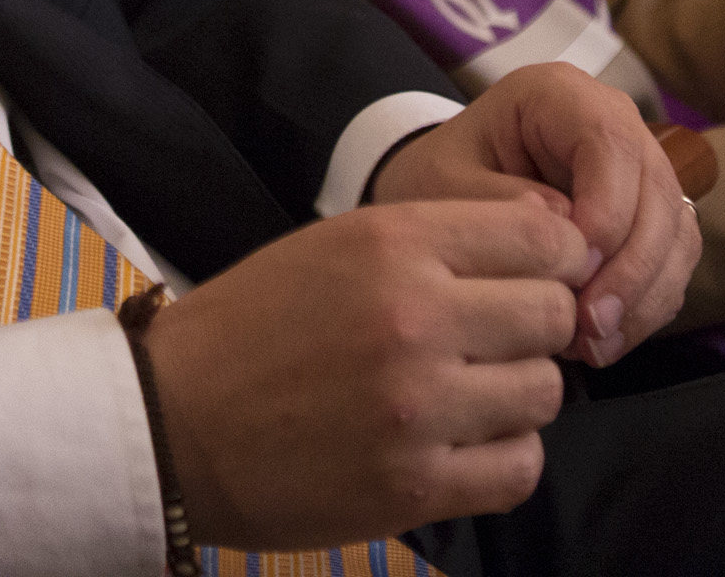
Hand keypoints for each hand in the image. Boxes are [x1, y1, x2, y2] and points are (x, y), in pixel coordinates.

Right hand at [141, 198, 590, 545]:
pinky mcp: (413, 487)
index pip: (544, 237)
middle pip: (554, 315)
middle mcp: (415, 318)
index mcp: (393, 244)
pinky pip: (518, 469)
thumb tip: (552, 242)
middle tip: (497, 343)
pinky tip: (463, 446)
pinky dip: (503, 459)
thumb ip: (439, 240)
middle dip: (536, 328)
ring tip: (470, 396)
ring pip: (544, 394)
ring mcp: (417, 408)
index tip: (535, 279)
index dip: (555, 259)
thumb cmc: (252, 326)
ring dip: (519, 395)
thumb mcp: (337, 246)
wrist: (170, 422)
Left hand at [369, 63, 699, 368]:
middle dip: (630, 268)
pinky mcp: (649, 218)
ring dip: (642, 297)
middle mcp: (612, 122)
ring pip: (674, 232)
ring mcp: (638, 170)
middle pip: (656, 190)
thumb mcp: (445, 185)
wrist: (443, 198)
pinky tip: (601, 342)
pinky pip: (672, 264)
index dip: (607, 208)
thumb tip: (567, 230)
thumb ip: (499, 204)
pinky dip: (645, 308)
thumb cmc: (440, 181)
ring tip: (590, 345)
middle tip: (587, 325)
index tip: (576, 267)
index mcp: (558, 95)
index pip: (609, 141)